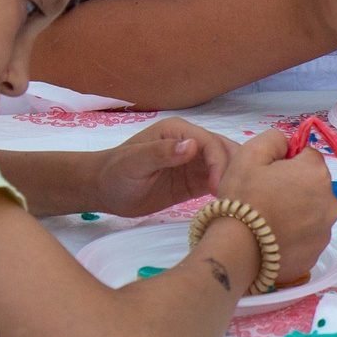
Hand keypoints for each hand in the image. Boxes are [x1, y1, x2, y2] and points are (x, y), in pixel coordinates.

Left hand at [92, 119, 231, 215]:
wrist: (103, 190)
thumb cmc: (114, 173)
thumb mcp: (134, 162)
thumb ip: (161, 153)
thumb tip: (192, 146)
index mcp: (178, 131)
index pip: (210, 143)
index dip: (219, 162)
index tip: (216, 187)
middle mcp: (190, 143)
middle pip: (225, 152)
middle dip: (233, 171)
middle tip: (232, 197)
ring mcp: (194, 162)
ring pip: (226, 166)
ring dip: (232, 181)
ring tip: (231, 203)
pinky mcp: (194, 181)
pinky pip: (217, 182)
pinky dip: (225, 191)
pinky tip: (224, 205)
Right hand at [213, 129, 336, 288]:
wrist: (236, 251)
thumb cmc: (243, 198)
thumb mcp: (250, 154)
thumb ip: (274, 139)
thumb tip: (288, 144)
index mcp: (317, 174)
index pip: (308, 156)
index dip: (286, 162)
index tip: (267, 174)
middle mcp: (330, 202)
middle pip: (313, 185)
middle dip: (294, 187)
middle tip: (265, 198)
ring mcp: (326, 231)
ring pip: (312, 212)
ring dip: (296, 212)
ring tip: (268, 221)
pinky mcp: (316, 254)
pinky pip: (307, 237)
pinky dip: (294, 236)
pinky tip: (273, 239)